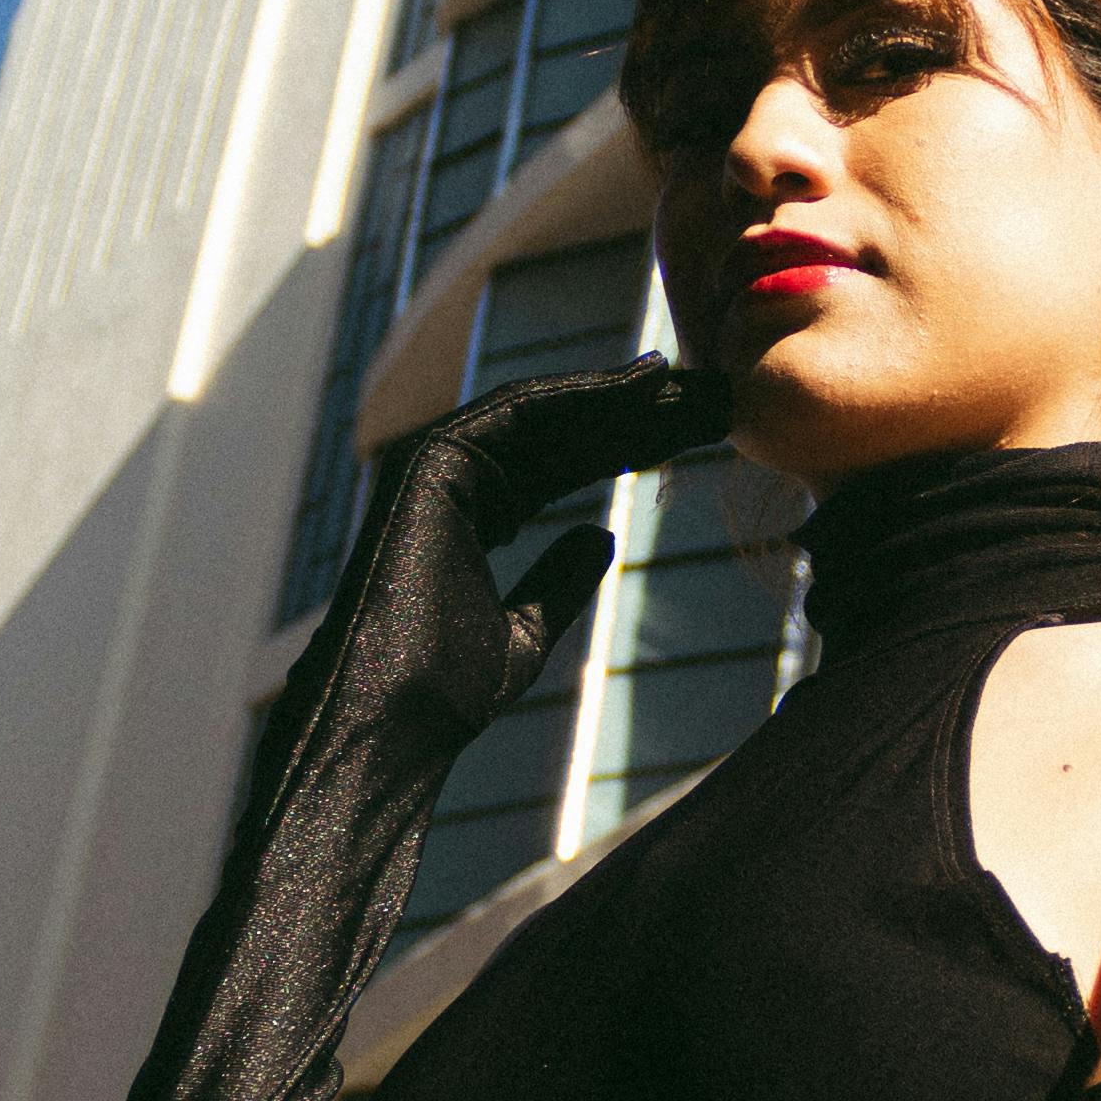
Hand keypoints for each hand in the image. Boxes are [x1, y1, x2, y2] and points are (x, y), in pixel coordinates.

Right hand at [254, 352, 740, 838]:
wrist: (394, 717)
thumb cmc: (446, 695)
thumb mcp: (526, 631)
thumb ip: (560, 579)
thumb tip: (602, 533)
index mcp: (469, 519)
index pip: (559, 466)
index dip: (625, 446)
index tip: (691, 435)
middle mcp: (450, 483)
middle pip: (558, 433)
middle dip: (633, 415)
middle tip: (706, 397)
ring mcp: (435, 466)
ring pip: (542, 414)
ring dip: (617, 396)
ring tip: (687, 383)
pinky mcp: (430, 460)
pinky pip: (518, 411)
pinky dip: (581, 393)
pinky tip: (642, 386)